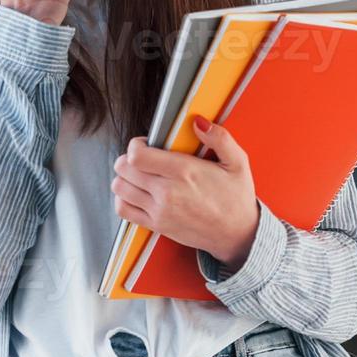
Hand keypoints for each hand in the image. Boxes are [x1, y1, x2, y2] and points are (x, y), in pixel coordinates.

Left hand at [110, 115, 259, 270]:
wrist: (237, 234)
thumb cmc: (236, 198)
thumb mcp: (237, 163)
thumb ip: (219, 138)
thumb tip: (198, 122)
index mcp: (184, 172)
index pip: (137, 155)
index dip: (136, 145)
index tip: (147, 144)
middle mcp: (167, 192)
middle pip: (124, 168)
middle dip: (129, 158)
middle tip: (143, 158)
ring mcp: (159, 211)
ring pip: (119, 187)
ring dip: (124, 177)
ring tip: (139, 174)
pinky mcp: (156, 225)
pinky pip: (123, 210)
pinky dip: (123, 199)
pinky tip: (136, 193)